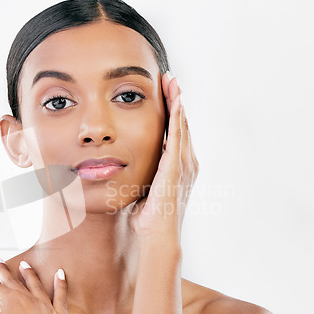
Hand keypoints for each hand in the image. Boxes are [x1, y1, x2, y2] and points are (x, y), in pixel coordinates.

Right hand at [0, 260, 68, 313]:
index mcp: (11, 301)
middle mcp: (29, 299)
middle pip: (13, 281)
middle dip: (3, 271)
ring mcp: (45, 306)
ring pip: (36, 284)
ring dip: (28, 273)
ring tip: (24, 264)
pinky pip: (60, 296)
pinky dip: (60, 284)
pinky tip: (60, 273)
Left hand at [129, 73, 198, 241]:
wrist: (157, 234)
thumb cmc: (148, 217)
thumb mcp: (144, 188)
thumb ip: (142, 174)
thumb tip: (126, 167)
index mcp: (178, 166)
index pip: (175, 133)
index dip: (171, 112)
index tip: (164, 93)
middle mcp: (186, 162)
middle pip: (182, 123)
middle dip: (176, 100)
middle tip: (169, 78)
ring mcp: (184, 163)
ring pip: (182, 124)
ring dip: (177, 101)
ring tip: (171, 80)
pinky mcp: (177, 165)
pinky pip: (178, 133)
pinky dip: (177, 114)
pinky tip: (174, 98)